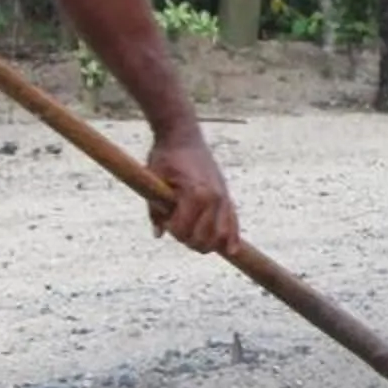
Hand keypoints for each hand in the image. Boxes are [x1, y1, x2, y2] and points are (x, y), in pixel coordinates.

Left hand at [145, 133, 239, 254]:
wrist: (183, 136)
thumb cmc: (165, 158)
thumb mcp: (153, 182)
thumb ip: (155, 210)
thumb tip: (159, 234)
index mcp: (195, 194)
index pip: (184, 231)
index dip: (171, 230)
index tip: (164, 220)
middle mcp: (214, 198)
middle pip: (204, 238)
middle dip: (188, 240)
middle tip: (177, 228)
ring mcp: (223, 197)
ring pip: (222, 235)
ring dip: (208, 243)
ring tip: (195, 238)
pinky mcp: (227, 196)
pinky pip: (234, 222)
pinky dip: (233, 238)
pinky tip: (232, 251)